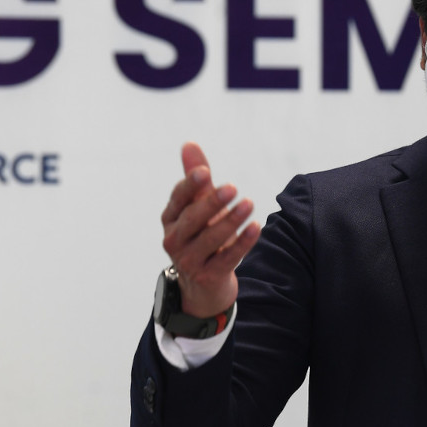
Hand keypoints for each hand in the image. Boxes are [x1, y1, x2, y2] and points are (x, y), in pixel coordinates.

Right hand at [160, 143, 260, 317]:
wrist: (204, 282)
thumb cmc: (202, 235)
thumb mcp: (198, 207)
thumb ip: (197, 180)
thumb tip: (189, 144)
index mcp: (170, 219)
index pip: (178, 200)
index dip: (189, 186)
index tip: (203, 172)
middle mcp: (174, 240)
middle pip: (192, 220)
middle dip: (211, 203)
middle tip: (232, 188)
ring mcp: (189, 261)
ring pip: (211, 239)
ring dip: (231, 221)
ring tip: (249, 204)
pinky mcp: (208, 276)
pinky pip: (228, 257)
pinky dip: (243, 242)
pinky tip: (256, 227)